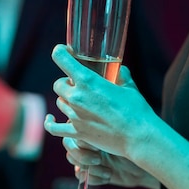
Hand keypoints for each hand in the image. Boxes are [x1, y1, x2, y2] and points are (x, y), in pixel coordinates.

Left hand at [44, 44, 158, 159]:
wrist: (138, 136)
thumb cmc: (137, 110)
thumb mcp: (129, 87)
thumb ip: (121, 76)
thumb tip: (120, 70)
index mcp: (88, 80)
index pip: (61, 58)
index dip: (60, 52)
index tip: (63, 52)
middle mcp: (77, 96)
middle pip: (58, 84)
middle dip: (66, 83)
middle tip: (78, 86)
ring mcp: (75, 115)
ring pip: (59, 103)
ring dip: (66, 101)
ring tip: (78, 103)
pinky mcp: (76, 132)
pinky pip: (53, 128)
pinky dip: (50, 122)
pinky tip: (50, 118)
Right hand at [62, 138, 158, 188]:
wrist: (146, 166)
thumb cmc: (137, 145)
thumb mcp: (121, 136)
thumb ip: (106, 132)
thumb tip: (93, 132)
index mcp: (92, 125)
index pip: (74, 129)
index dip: (83, 140)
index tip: (99, 146)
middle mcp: (87, 139)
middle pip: (69, 146)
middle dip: (82, 155)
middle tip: (99, 159)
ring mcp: (87, 156)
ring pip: (73, 161)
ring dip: (89, 168)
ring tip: (107, 171)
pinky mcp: (90, 171)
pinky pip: (80, 176)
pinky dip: (94, 178)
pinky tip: (108, 176)